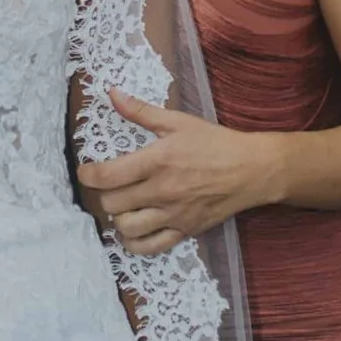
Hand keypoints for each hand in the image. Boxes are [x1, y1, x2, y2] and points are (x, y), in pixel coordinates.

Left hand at [79, 92, 281, 253]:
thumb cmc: (216, 143)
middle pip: (111, 203)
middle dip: (104, 193)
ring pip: (126, 227)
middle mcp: (163, 190)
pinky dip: (134, 242)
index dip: (87, 175)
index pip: (106, 176)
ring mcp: (174, 214)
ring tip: (124, 205)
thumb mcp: (178, 122)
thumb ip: (141, 111)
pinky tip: (134, 229)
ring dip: (118, 217)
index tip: (87, 171)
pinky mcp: (184, 231)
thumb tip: (111, 94)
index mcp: (158, 160)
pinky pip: (148, 247)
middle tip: (111, 185)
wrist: (252, 169)